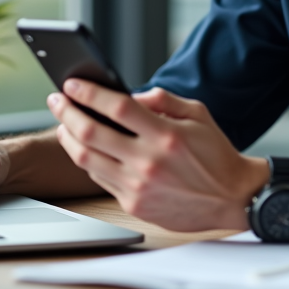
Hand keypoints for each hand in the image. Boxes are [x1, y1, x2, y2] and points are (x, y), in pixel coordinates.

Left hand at [48, 81, 267, 231]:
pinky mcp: (135, 204)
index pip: (116, 107)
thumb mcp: (198, 114)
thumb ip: (162, 99)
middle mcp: (149, 162)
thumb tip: (128, 94)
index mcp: (166, 135)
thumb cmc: (215, 154)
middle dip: (66, 112)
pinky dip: (87, 159)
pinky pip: (99, 178)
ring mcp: (139, 186)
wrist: (232, 198)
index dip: (89, 93)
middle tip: (56, 100)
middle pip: (91, 133)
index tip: (71, 84)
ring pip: (87, 159)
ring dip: (68, 138)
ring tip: (63, 123)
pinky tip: (83, 147)